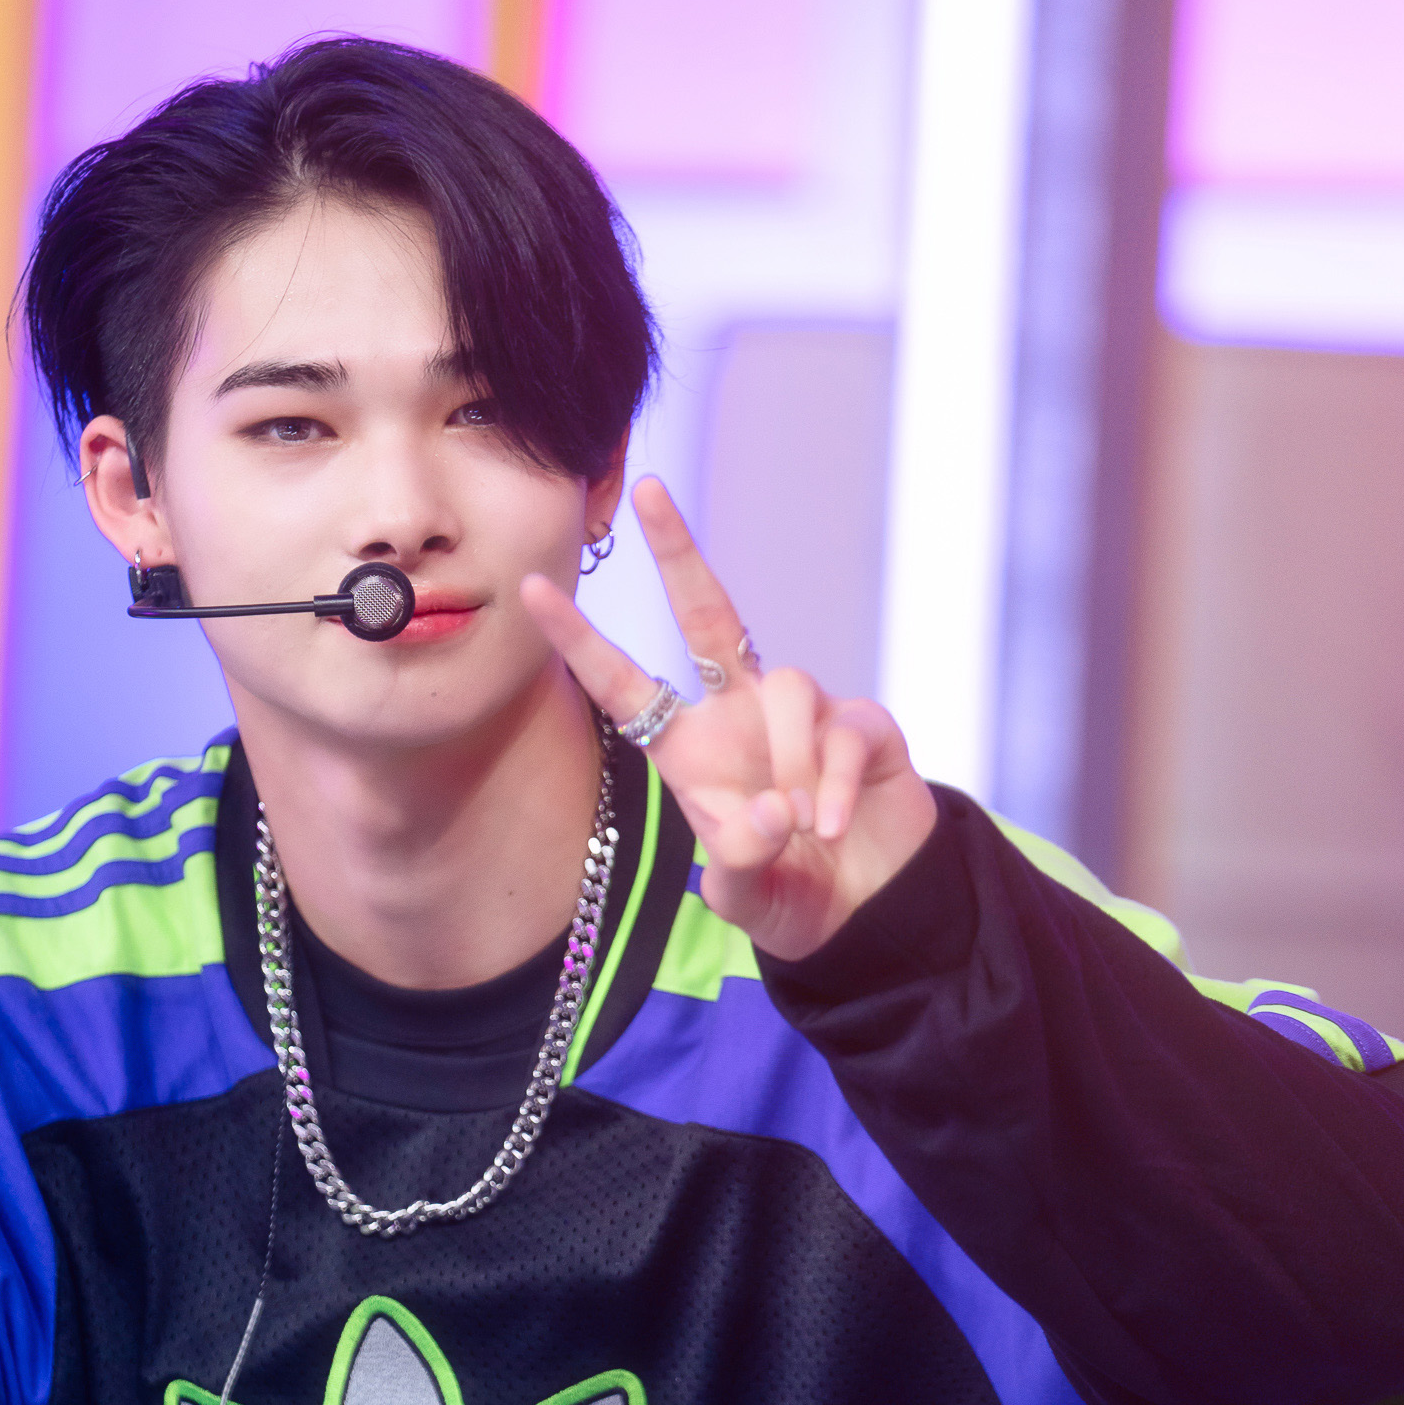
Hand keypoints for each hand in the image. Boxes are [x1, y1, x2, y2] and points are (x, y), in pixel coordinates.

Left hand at [521, 478, 937, 962]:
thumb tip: (768, 813)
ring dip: (790, 760)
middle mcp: (742, 715)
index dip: (581, 641)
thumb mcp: (747, 896)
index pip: (627, 685)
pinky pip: (842, 729)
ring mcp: (806, 715)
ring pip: (790, 685)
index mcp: (691, 750)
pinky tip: (830, 826)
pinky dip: (833, 783)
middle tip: (648, 491)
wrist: (872, 913)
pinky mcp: (863, 727)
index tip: (532, 591)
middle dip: (679, 551)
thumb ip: (742, 862)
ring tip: (801, 828)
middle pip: (708, 614)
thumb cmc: (792, 896)